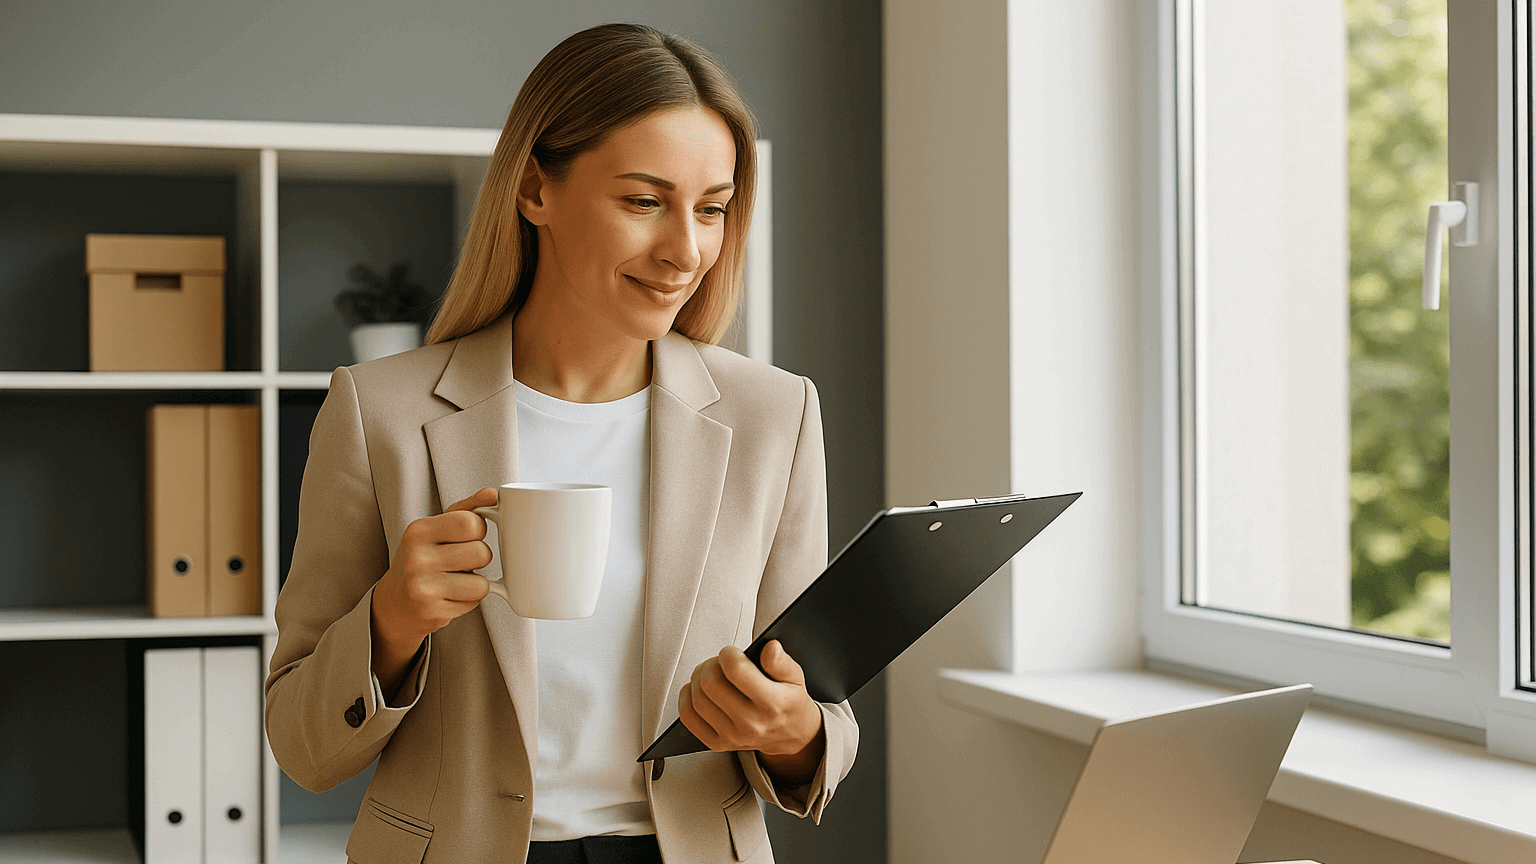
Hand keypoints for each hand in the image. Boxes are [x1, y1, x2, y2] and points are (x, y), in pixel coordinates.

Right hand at [370, 487, 497, 697]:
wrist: (395, 602)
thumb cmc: (422, 558)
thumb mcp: (436, 528)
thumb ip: (466, 509)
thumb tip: (492, 494)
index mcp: (418, 531)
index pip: (471, 523)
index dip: (478, 530)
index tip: (466, 536)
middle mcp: (416, 559)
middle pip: (481, 553)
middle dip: (479, 557)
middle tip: (461, 560)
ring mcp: (422, 588)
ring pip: (482, 583)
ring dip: (476, 582)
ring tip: (456, 579)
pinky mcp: (432, 612)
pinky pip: (474, 603)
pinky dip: (468, 600)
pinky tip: (450, 595)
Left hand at [678, 640, 825, 782]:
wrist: (790, 735)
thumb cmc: (789, 702)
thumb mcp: (795, 678)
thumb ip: (782, 662)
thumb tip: (770, 648)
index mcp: (773, 703)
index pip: (736, 671)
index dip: (728, 654)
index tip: (731, 653)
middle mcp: (752, 723)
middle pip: (711, 684)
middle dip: (711, 665)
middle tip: (719, 662)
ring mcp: (733, 736)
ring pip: (697, 700)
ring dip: (698, 679)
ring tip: (710, 673)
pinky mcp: (718, 743)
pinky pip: (689, 718)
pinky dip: (687, 699)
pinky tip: (697, 690)